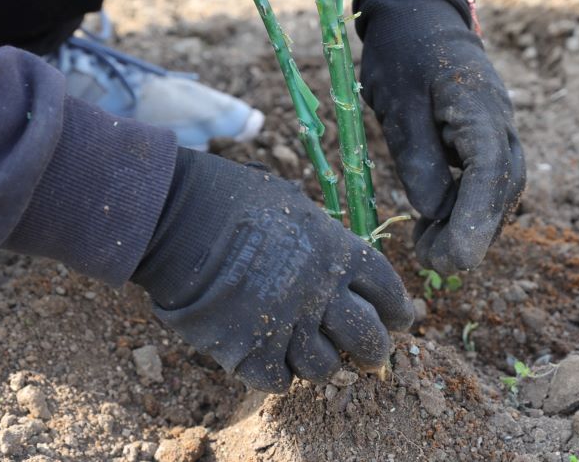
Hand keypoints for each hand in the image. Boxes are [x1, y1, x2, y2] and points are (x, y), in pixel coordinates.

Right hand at [131, 148, 413, 392]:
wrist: (179, 218)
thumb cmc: (230, 198)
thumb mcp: (290, 202)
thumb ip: (320, 234)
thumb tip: (331, 249)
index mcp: (336, 252)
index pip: (387, 290)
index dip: (398, 309)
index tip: (400, 319)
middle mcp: (321, 293)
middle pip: (368, 338)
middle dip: (372, 348)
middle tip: (366, 352)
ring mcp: (287, 325)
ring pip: (325, 368)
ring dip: (321, 363)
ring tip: (305, 350)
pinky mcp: (250, 352)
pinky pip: (279, 380)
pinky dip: (277, 373)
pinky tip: (266, 356)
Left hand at [357, 0, 525, 273]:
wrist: (418, 17)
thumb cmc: (402, 53)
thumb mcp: (397, 102)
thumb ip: (417, 155)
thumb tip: (431, 210)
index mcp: (479, 107)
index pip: (488, 171)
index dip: (473, 218)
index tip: (455, 256)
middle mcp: (500, 122)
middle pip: (500, 189)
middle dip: (470, 232)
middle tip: (430, 262)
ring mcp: (497, 130)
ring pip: (498, 190)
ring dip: (469, 225)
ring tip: (428, 249)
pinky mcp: (484, 138)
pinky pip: (486, 180)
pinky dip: (466, 207)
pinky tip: (439, 224)